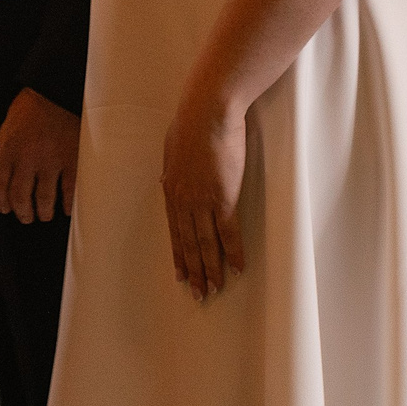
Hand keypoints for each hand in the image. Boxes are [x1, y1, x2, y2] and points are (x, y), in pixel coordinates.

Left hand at [0, 89, 79, 223]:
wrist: (57, 90)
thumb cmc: (30, 107)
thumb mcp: (8, 125)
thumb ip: (1, 147)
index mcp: (8, 149)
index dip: (1, 202)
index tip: (6, 209)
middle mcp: (27, 158)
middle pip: (21, 197)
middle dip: (23, 213)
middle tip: (27, 217)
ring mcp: (51, 160)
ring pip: (44, 199)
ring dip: (44, 212)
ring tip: (45, 215)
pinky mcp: (72, 159)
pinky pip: (69, 190)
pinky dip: (67, 204)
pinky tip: (66, 208)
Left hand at [161, 85, 246, 300]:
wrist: (207, 111)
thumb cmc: (191, 123)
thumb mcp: (172, 150)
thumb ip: (172, 169)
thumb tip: (168, 179)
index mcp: (171, 190)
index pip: (174, 232)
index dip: (179, 256)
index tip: (181, 275)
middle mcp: (183, 201)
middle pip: (189, 244)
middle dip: (193, 271)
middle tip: (199, 294)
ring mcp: (202, 201)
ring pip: (207, 245)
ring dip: (212, 270)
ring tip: (215, 289)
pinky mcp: (223, 197)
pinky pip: (229, 233)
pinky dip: (234, 253)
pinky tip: (238, 268)